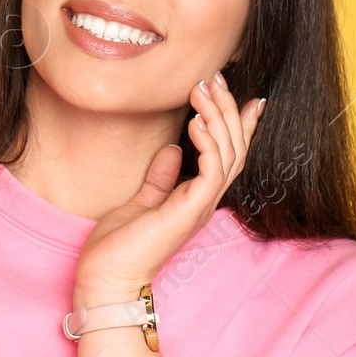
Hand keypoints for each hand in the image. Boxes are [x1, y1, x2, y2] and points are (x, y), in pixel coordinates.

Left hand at [73, 70, 264, 304]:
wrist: (107, 278)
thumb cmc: (119, 247)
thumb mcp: (142, 201)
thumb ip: (160, 177)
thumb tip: (171, 151)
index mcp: (196, 198)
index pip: (228, 155)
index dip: (239, 125)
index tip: (247, 96)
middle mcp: (205, 201)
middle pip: (234, 147)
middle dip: (228, 109)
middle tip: (217, 77)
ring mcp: (200, 206)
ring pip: (229, 153)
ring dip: (218, 116)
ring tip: (205, 88)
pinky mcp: (190, 210)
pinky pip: (212, 170)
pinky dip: (208, 142)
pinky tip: (196, 121)